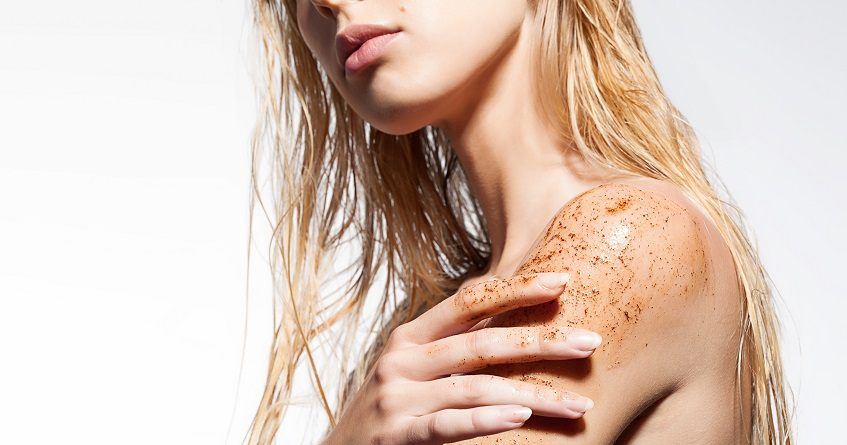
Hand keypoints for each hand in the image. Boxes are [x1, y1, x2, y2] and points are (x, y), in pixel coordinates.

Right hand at [323, 272, 602, 444]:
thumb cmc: (388, 409)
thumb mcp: (412, 367)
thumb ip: (451, 343)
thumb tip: (507, 306)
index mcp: (410, 337)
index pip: (468, 302)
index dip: (515, 289)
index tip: (562, 281)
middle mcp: (402, 361)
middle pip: (481, 343)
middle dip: (540, 340)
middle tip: (590, 341)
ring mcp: (397, 398)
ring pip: (475, 388)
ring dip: (533, 396)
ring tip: (577, 405)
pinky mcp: (396, 436)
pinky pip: (447, 425)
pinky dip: (485, 421)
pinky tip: (518, 418)